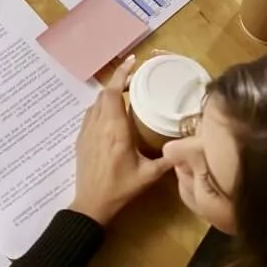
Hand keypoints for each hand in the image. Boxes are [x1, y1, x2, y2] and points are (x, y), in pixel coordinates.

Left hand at [68, 56, 172, 225]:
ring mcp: (86, 131)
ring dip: (110, 96)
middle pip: (104, 93)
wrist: (91, 204)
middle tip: (136, 82)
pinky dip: (102, 108)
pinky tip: (113, 117)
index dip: (121, 74)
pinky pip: (90, 115)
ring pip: (96, 103)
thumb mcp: (148, 176)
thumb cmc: (120, 188)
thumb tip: (186, 148)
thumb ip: (167, 160)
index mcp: (114, 129)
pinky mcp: (81, 139)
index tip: (133, 62)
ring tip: (126, 97)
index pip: (113, 92)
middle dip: (119, 83)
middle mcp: (98, 125)